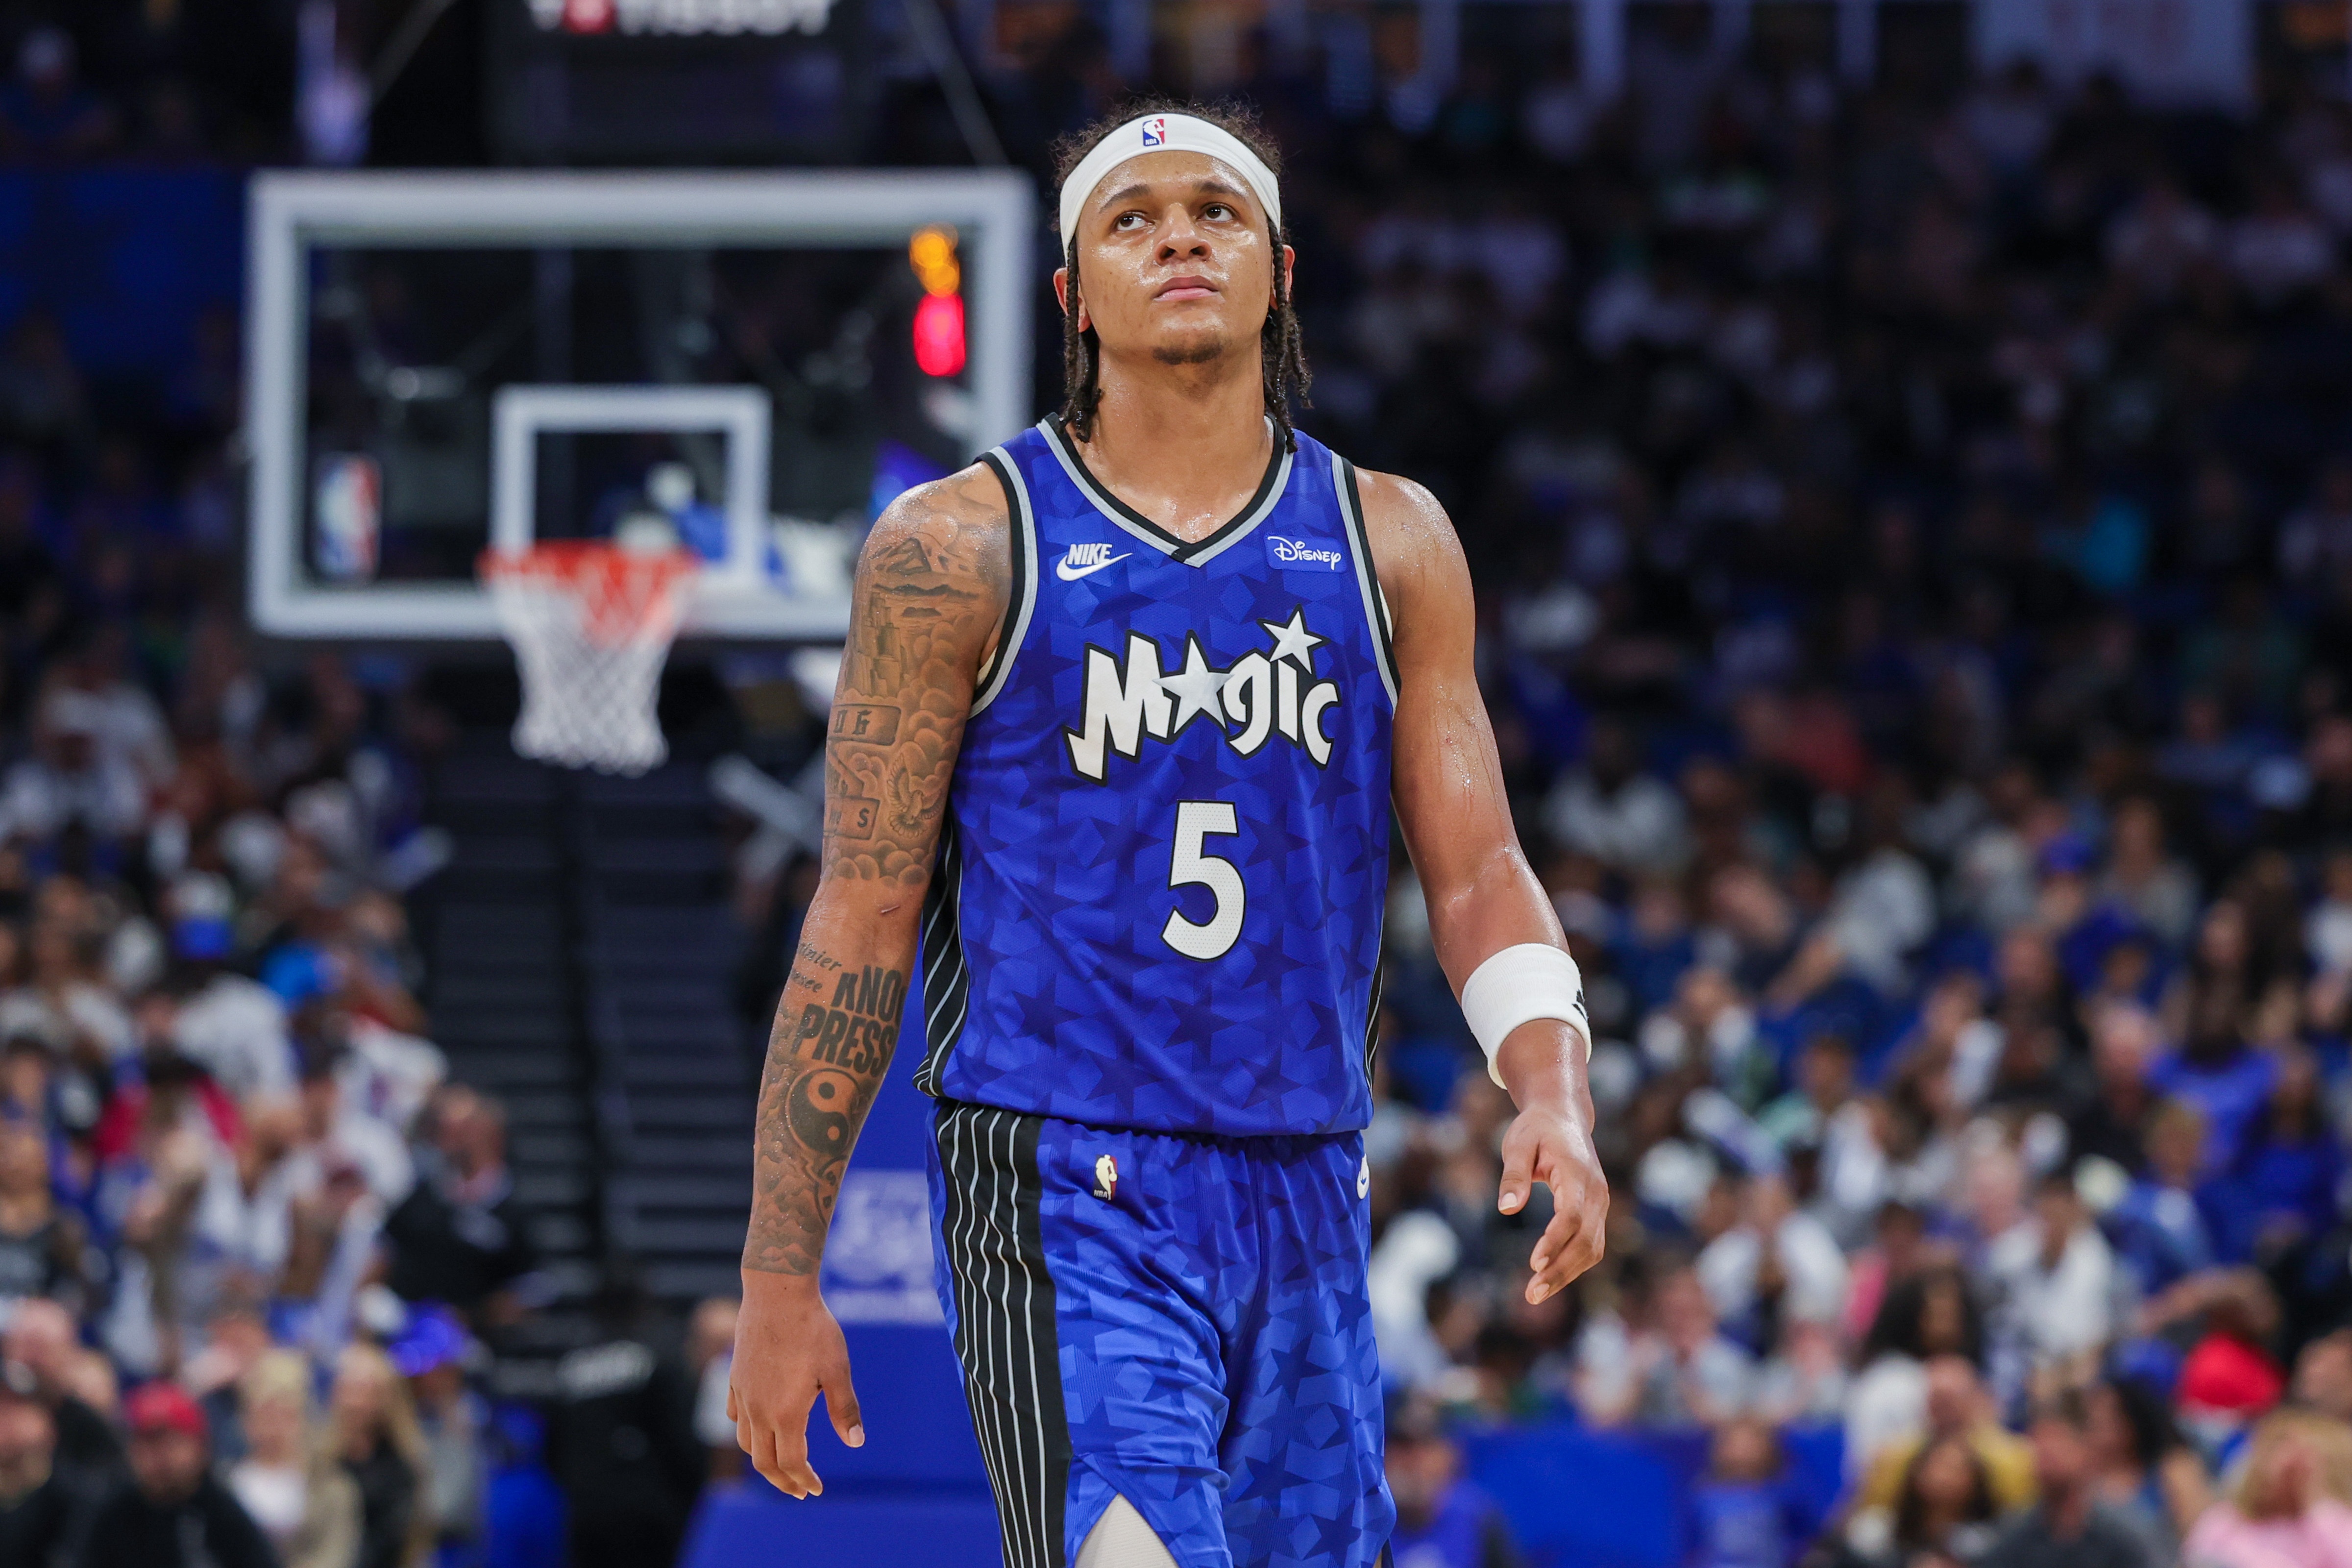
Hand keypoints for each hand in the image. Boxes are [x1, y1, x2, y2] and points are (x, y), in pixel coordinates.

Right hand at [727, 1271, 863, 1497]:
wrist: (777, 1293)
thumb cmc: (813, 1329)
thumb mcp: (838, 1369)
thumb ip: (844, 1409)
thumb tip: (855, 1443)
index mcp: (785, 1413)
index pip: (791, 1463)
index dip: (804, 1481)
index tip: (816, 1490)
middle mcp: (758, 1409)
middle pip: (763, 1461)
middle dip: (782, 1481)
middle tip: (799, 1490)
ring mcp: (742, 1393)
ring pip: (746, 1441)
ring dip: (762, 1459)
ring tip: (780, 1463)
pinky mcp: (735, 1376)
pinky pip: (735, 1414)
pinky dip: (746, 1430)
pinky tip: (758, 1426)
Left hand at [1497, 1105, 1607, 1305]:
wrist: (1564, 1116)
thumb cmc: (1537, 1129)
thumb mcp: (1518, 1144)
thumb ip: (1514, 1176)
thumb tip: (1507, 1209)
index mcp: (1578, 1174)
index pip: (1571, 1215)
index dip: (1555, 1242)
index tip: (1534, 1263)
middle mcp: (1597, 1192)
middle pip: (1586, 1240)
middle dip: (1561, 1270)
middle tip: (1531, 1294)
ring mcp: (1600, 1204)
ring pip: (1592, 1248)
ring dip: (1567, 1274)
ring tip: (1535, 1293)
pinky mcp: (1596, 1212)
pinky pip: (1591, 1244)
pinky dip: (1573, 1265)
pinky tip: (1550, 1279)